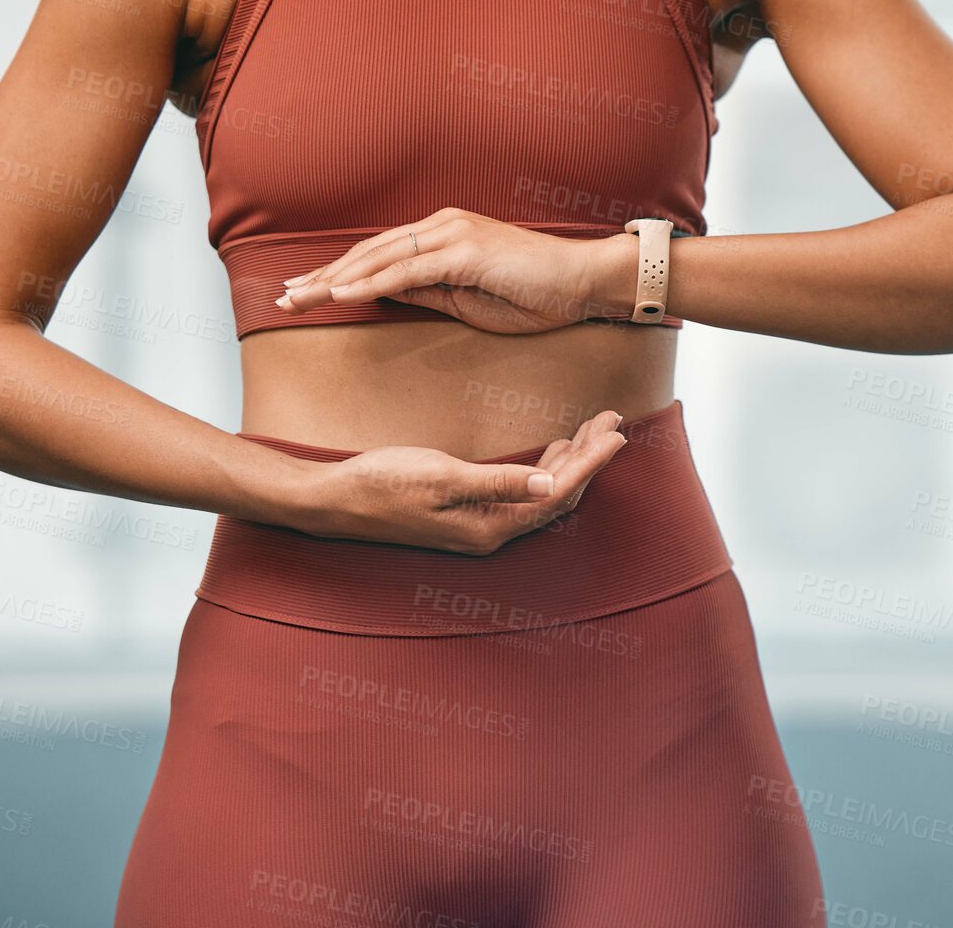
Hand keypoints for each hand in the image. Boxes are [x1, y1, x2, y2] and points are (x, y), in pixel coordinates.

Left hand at [275, 207, 638, 333]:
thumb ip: (426, 292)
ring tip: (299, 298)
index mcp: (442, 235)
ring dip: (335, 279)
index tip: (304, 292)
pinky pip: (407, 270)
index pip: (378, 255)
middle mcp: (442, 226)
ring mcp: (453, 234)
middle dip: (322, 275)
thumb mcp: (468, 299)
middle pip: (368, 252)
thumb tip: (383, 295)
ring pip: (379, 258)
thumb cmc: (535, 294)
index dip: (338, 274)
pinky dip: (371, 283)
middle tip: (283, 297)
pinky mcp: (465, 251)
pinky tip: (341, 296)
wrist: (584, 282)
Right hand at [294, 409, 627, 553]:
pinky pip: (521, 492)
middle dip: (588, 458)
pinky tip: (551, 449)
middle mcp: (492, 531)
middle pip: (557, 496)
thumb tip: (550, 488)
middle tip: (612, 422)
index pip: (557, 495)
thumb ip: (499, 484)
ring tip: (592, 429)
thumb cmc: (383, 484)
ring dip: (568, 461)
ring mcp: (479, 523)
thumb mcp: (442, 477)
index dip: (591, 464)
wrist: (334, 500)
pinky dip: (542, 468)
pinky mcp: (466, 510)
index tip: (618, 434)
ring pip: (541, 493)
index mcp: (491, 527)